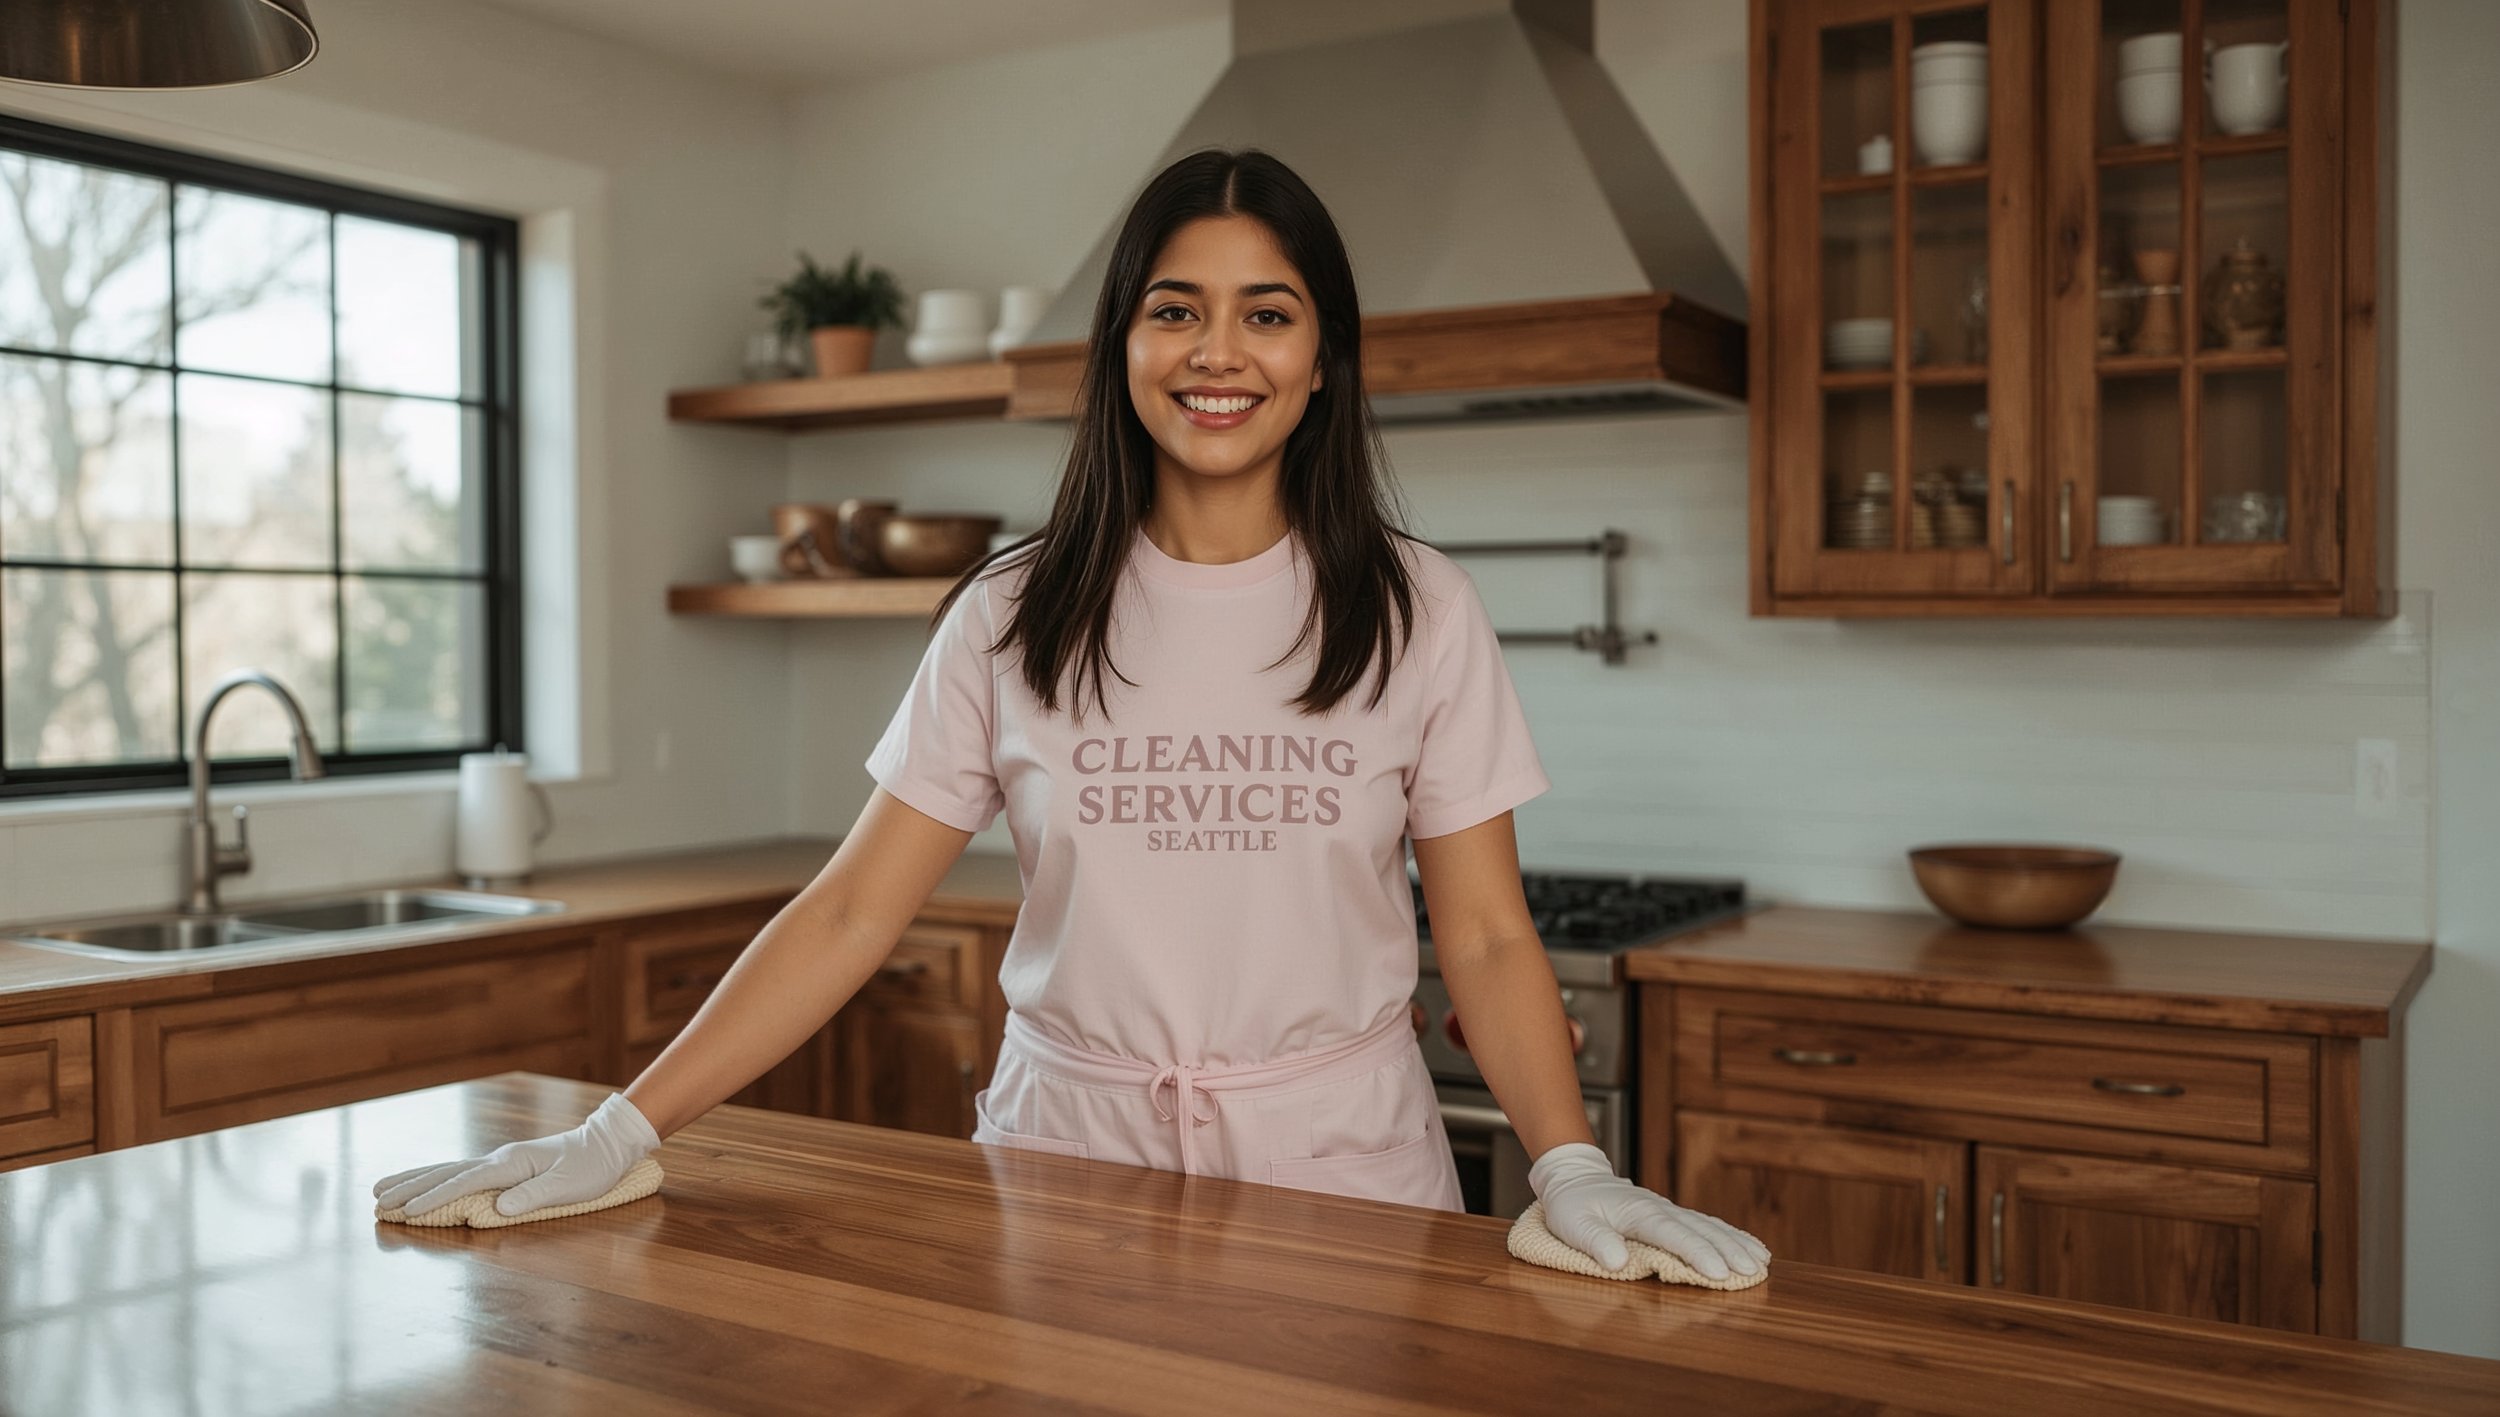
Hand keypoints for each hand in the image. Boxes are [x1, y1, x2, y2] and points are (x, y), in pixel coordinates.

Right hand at [372, 1091, 660, 1218]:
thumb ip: (533, 1196)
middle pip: (445, 1174)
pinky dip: (434, 1179)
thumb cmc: (592, 1167)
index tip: (407, 1211)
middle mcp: (499, 1160)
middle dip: (410, 1188)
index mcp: (512, 1164)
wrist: (606, 1144)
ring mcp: (498, 1162)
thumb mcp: (570, 1185)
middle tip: (375, 1201)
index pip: (465, 1183)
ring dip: (413, 1181)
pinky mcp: (502, 1168)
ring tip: (380, 1190)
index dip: (435, 1198)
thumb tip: (496, 1210)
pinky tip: (420, 1184)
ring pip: (446, 1171)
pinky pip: (459, 1174)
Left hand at [1528, 1142, 1768, 1280]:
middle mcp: (1660, 1209)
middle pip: (1700, 1230)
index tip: (1720, 1273)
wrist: (1575, 1178)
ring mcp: (1669, 1211)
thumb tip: (1619, 1262)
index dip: (1697, 1254)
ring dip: (1736, 1244)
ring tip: (1761, 1263)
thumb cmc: (1572, 1205)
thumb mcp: (1572, 1224)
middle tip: (1753, 1272)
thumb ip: (1595, 1241)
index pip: (1673, 1234)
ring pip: (1709, 1227)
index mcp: (1638, 1212)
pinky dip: (1731, 1236)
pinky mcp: (1673, 1216)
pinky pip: (1707, 1225)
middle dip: (1728, 1251)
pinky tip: (1750, 1248)